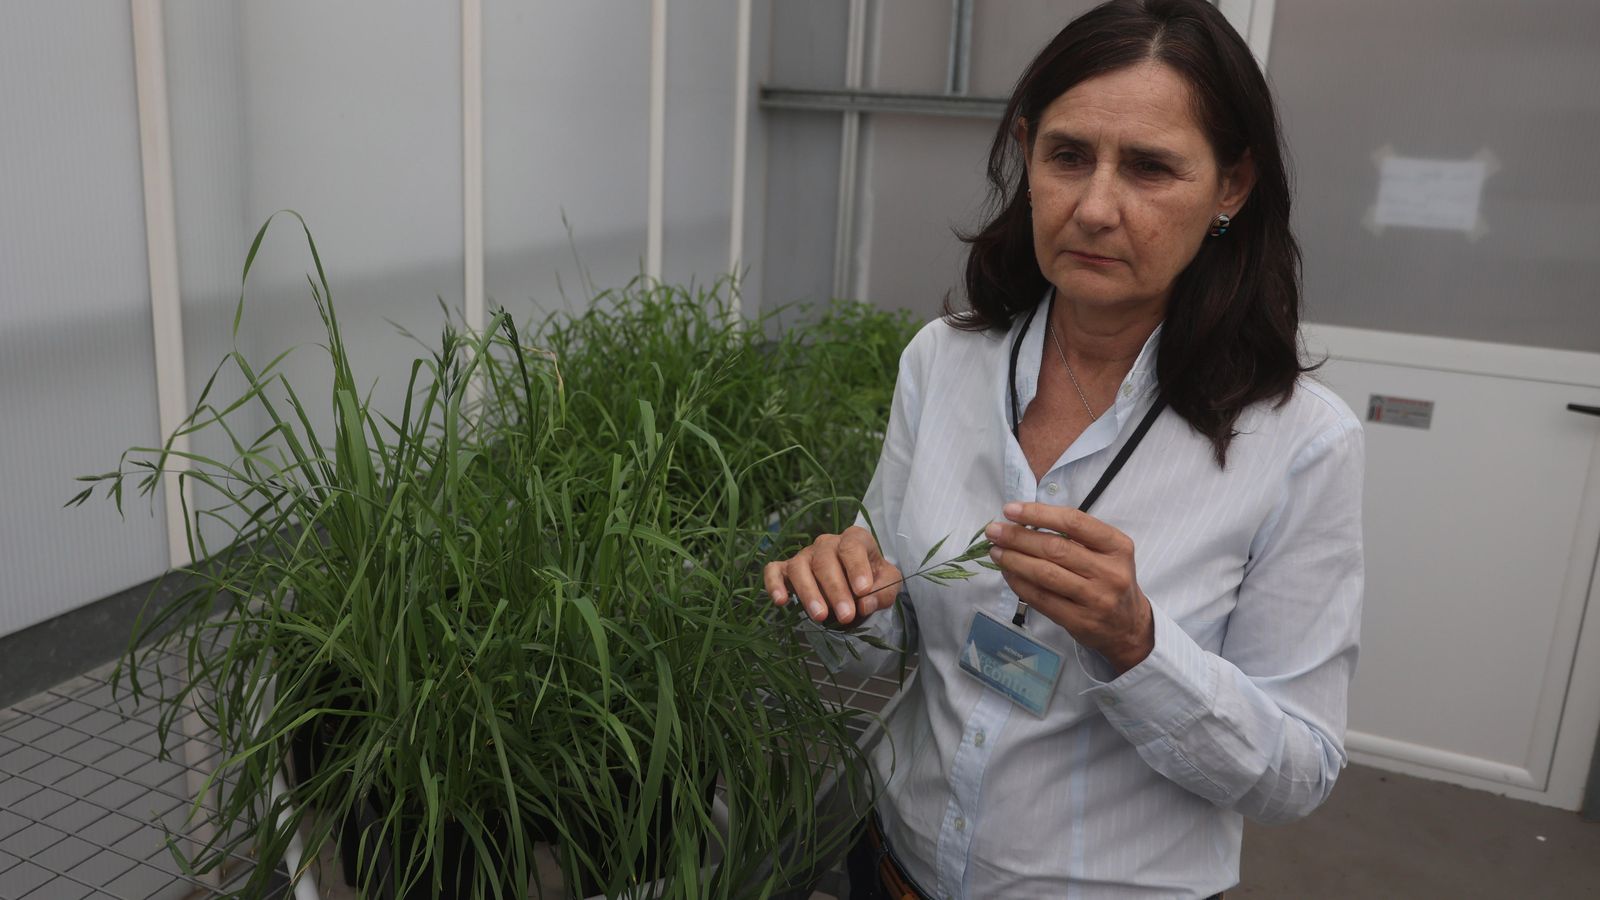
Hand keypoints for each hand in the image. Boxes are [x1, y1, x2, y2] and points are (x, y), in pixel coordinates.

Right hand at [764, 526, 902, 625]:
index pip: (852, 547)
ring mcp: (804, 555)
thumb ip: (882, 591)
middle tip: (846, 616)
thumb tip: (866, 604)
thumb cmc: (871, 580)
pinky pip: (774, 571)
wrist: (855, 586)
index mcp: (854, 539)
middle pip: (825, 561)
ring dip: (809, 592)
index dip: (857, 568)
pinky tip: (781, 601)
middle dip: (836, 590)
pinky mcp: (786, 569)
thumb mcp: (887, 584)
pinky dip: (774, 584)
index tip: (863, 591)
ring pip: (799, 567)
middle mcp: (826, 543)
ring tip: (820, 616)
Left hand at [985, 501, 1154, 673]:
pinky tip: (1007, 573)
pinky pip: (1041, 598)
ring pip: (1045, 574)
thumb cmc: (1109, 579)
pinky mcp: (1079, 621)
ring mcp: (1095, 599)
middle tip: (994, 531)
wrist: (1128, 626)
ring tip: (996, 551)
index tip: (1011, 510)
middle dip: (1018, 537)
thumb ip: (1076, 536)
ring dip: (1014, 560)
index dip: (1038, 514)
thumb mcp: (1107, 552)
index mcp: (1117, 546)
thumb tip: (1024, 521)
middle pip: (1055, 549)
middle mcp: (1110, 572)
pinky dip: (1019, 583)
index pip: (1074, 522)